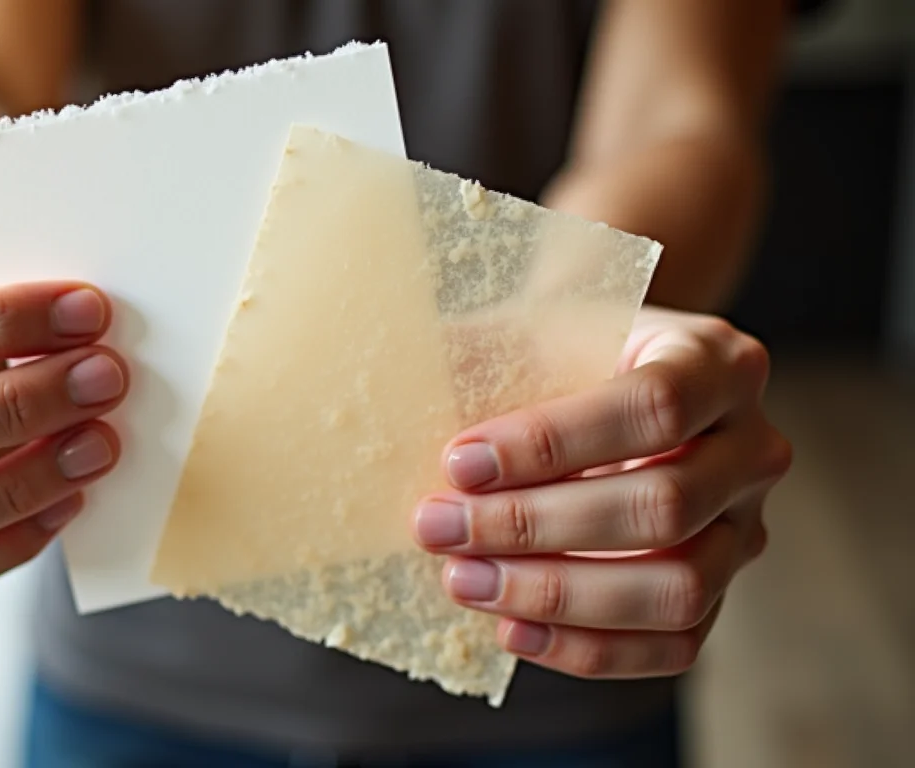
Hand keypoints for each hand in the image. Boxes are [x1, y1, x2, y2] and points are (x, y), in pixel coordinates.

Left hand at [411, 306, 790, 678]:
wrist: (591, 379)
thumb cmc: (549, 354)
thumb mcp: (518, 333)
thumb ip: (472, 360)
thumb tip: (386, 411)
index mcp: (715, 360)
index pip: (653, 408)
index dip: (551, 443)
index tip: (458, 462)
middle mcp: (752, 446)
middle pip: (664, 506)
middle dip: (534, 527)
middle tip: (437, 527)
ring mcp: (745, 526)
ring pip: (676, 588)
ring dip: (556, 595)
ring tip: (462, 579)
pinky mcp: (719, 590)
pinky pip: (673, 644)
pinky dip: (587, 648)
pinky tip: (509, 628)